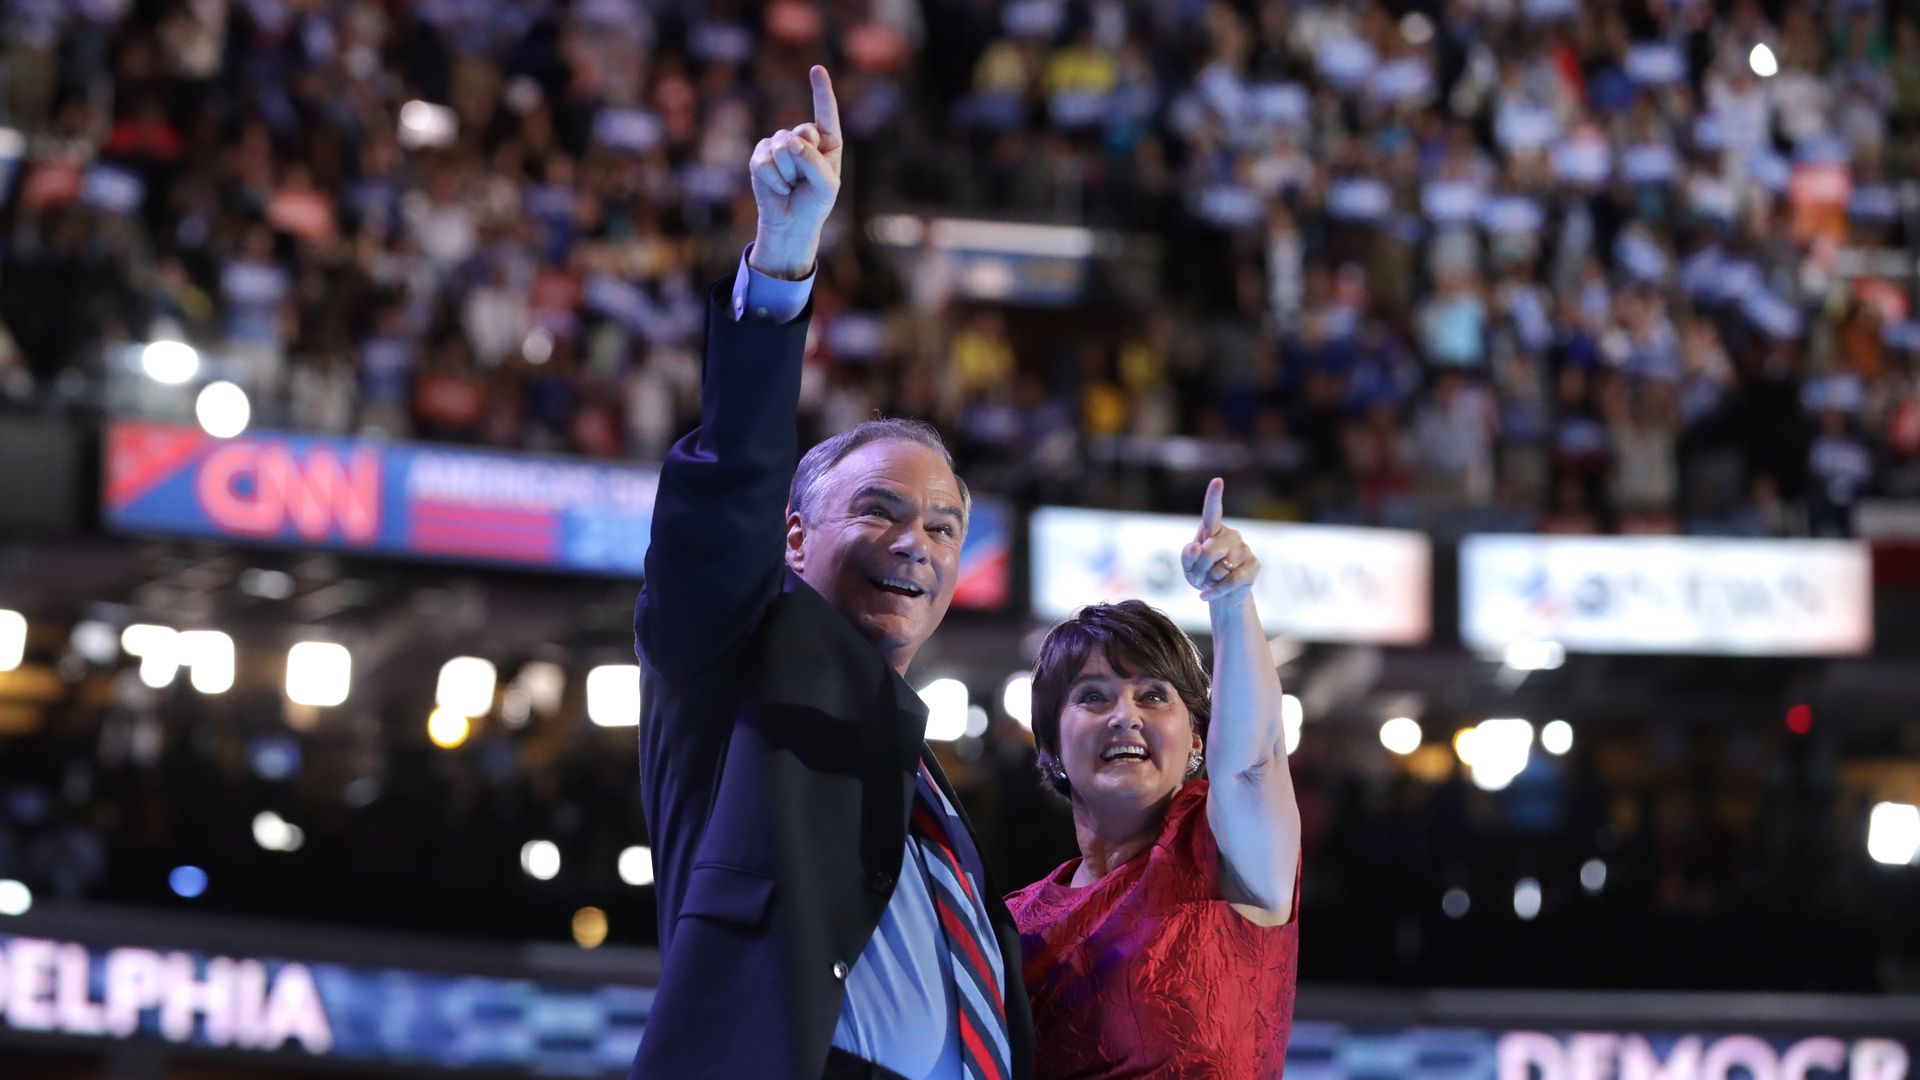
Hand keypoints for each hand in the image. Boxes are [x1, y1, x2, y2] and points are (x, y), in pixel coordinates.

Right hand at [748, 65, 842, 279]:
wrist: (791, 222)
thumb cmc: (815, 202)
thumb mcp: (827, 185)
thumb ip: (813, 161)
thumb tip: (790, 142)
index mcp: (827, 141)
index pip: (825, 113)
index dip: (821, 91)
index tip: (817, 69)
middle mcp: (803, 137)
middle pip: (802, 133)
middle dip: (804, 160)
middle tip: (804, 181)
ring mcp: (780, 144)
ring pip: (783, 149)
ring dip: (789, 174)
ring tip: (791, 185)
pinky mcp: (760, 155)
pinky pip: (765, 162)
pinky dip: (774, 180)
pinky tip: (779, 187)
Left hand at [1181, 477, 1257, 602]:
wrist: (1220, 594)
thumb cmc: (1202, 574)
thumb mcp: (1188, 566)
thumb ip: (1187, 556)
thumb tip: (1197, 547)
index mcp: (1212, 529)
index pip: (1212, 511)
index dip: (1214, 496)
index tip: (1217, 481)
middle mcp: (1230, 535)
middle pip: (1210, 550)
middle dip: (1199, 567)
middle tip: (1199, 575)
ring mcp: (1244, 549)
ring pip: (1220, 567)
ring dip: (1208, 580)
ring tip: (1210, 581)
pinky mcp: (1253, 566)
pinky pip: (1232, 580)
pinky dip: (1216, 591)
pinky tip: (1205, 595)